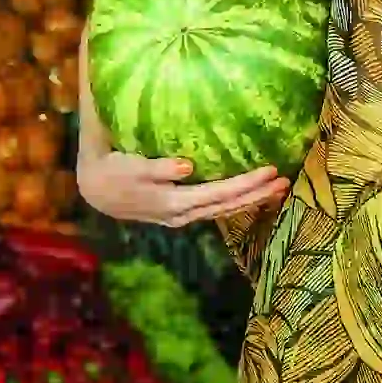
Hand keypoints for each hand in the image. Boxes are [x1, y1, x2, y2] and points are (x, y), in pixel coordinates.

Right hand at [77, 148, 288, 226]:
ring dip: (253, 200)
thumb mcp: (131, 167)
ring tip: (278, 188)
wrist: (96, 191)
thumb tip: (187, 166)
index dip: (247, 184)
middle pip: (229, 206)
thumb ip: (158, 168)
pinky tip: (253, 195)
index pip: (220, 194)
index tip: (269, 171)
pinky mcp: (181, 212)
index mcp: (175, 202)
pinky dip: (237, 203)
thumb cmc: (113, 171)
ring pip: (226, 210)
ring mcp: (184, 216)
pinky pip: (217, 209)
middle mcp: (184, 214)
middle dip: (258, 194)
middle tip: (285, 180)